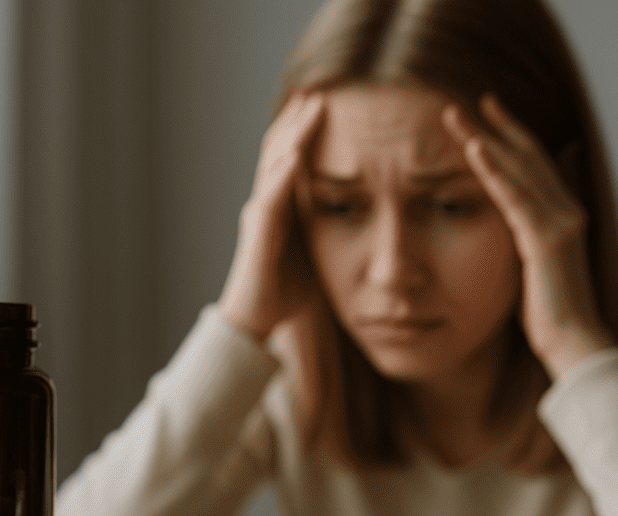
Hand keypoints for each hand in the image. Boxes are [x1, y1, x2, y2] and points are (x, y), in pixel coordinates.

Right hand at [218, 93, 324, 342]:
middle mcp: (265, 205)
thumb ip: (328, 232)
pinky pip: (271, 198)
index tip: (327, 102)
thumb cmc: (283, 294)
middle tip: (320, 89)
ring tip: (311, 107)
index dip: (305, 130)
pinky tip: (297, 154)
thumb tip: (363, 221)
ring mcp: (259, 217)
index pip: (291, 157)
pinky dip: (283, 174)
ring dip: (293, 134)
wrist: (254, 324)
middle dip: (299, 120)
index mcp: (280, 208)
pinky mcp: (258, 236)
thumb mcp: (314, 255)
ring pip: (273, 165)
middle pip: (279, 150)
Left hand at [442, 94, 614, 377]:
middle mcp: (565, 211)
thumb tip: (505, 224)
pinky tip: (474, 149)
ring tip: (455, 117)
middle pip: (526, 157)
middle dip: (494, 127)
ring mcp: (559, 223)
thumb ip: (521, 237)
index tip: (483, 115)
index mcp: (560, 215)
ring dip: (484, 139)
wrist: (573, 343)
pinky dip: (494, 171)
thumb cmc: (548, 313)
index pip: (533, 165)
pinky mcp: (547, 240)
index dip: (510, 137)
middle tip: (462, 104)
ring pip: (518, 169)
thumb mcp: (529, 266)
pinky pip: (515, 198)